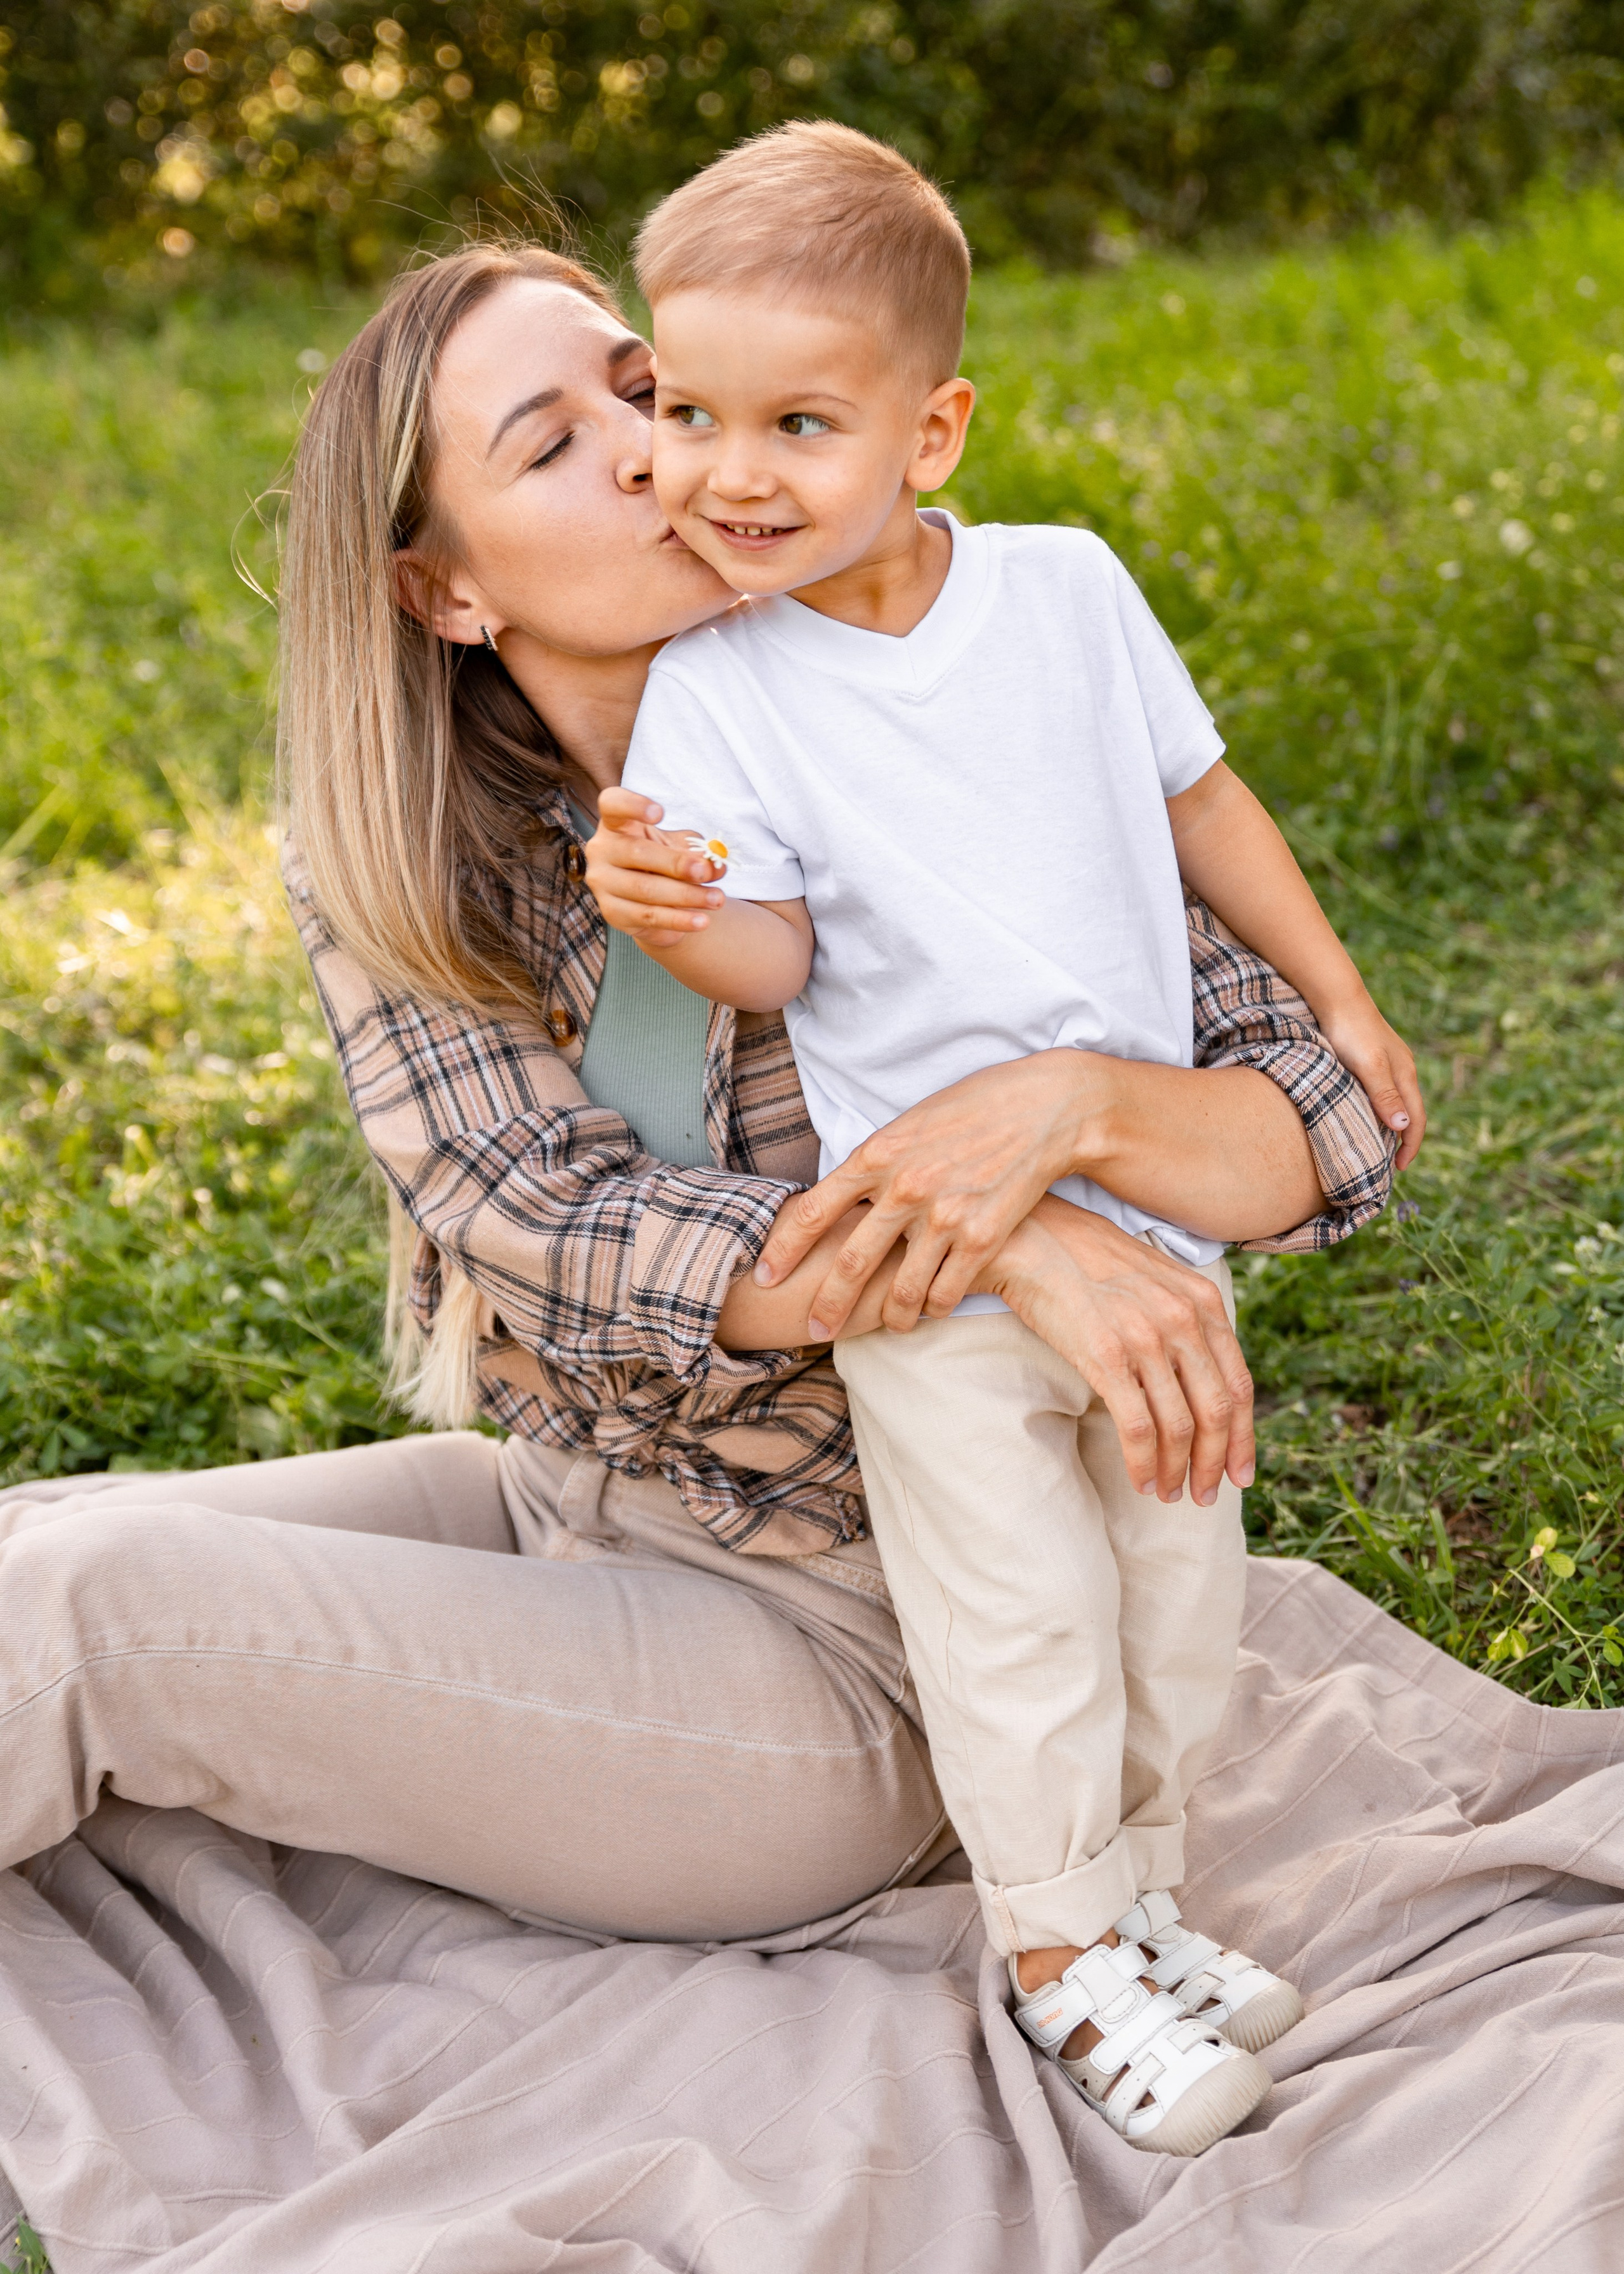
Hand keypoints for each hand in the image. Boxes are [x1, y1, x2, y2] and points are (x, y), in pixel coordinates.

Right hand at [583, 786, 723, 950]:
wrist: (656, 903)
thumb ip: (699, 854)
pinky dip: (678, 919)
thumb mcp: (684, 851)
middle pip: (636, 852)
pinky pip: (648, 916)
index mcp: (616, 824)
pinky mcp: (612, 912)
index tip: (660, 813)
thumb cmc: (667, 863)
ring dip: (686, 895)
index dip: (632, 805)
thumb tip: (718, 865)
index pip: (613, 804)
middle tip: (704, 872)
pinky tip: (701, 921)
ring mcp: (602, 882)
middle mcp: (602, 850)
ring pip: (645, 888)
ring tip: (717, 899)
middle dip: (675, 864)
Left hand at [753, 1051, 1100, 1340]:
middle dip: (826, 1304)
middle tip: (812, 1330)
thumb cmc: (975, 1107)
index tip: (765, 1275)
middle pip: (849, 1262)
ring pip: (901, 1288)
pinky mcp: (982, 1237)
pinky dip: (936, 1307)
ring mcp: (943, 1216)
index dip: (784, 1250)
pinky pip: (947, 1291)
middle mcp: (904, 1188)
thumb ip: (878, 1161)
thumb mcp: (912, 1122)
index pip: (813, 1211)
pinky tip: (934, 1310)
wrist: (1045, 1107)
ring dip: (890, 1316)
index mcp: (878, 1154)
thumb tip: (847, 1193)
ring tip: (888, 1326)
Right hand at [982, 1197, 1255, 1503]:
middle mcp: (1183, 1320)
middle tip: (1204, 1494)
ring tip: (1168, 1493)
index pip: (1239, 1384)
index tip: (1239, 1472)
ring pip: (1180, 1426)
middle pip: (1216, 1412)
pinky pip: (1139, 1427)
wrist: (1034, 1238)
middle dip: (1214, 1463)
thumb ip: (1185, 1320)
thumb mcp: (1156, 1279)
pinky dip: (1145, 1463)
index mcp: (1203, 1301)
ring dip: (1177, 1470)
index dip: (1243, 1437)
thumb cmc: (1088, 1260)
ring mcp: (1147, 1338)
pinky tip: (1141, 1480)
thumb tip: (1199, 1377)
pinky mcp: (1107, 1357)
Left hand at [1316, 991, 1424, 1170]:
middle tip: (1388, 1165)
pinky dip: (1377, 1109)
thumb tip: (1404, 1129)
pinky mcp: (1371, 1057)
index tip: (1398, 1169)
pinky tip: (1362, 1114)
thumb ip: (1385, 1096)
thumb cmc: (1350, 1031)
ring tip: (1376, 1146)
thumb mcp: (1369, 1066)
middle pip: (1408, 1112)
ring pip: (1394, 1102)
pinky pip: (1381, 1091)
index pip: (1415, 1120)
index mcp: (1404, 1074)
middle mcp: (1401, 1069)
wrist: (1336, 996)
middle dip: (1403, 1140)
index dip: (1410, 1146)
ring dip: (1389, 1125)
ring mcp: (1387, 1062)